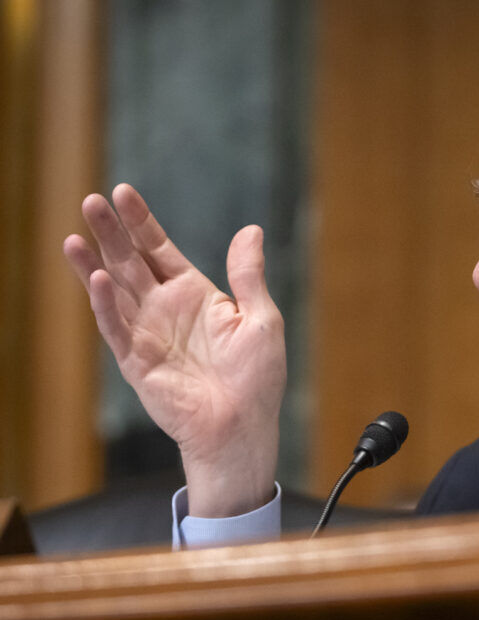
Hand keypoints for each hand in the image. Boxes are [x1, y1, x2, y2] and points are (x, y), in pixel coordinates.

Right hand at [63, 183, 285, 516]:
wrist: (243, 427)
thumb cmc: (257, 378)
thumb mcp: (261, 318)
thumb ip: (248, 275)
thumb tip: (250, 230)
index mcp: (195, 295)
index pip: (160, 250)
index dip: (141, 222)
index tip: (122, 192)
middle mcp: (165, 310)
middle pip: (131, 262)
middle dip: (112, 232)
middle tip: (91, 201)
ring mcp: (148, 334)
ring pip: (114, 291)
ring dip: (94, 263)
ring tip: (75, 236)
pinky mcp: (137, 362)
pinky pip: (117, 328)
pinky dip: (105, 305)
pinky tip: (97, 277)